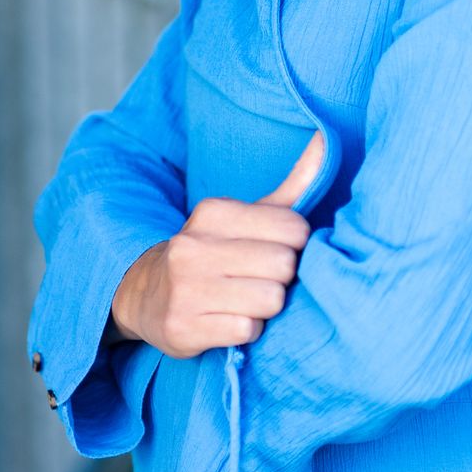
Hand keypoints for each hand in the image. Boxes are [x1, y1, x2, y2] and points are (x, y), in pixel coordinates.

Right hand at [109, 132, 324, 358]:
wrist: (145, 294)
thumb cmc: (213, 252)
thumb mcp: (246, 215)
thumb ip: (293, 185)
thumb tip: (327, 141)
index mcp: (214, 212)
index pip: (294, 228)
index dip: (295, 246)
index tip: (275, 251)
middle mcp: (194, 246)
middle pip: (284, 265)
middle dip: (282, 278)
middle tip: (261, 279)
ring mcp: (185, 288)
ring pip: (271, 300)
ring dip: (267, 306)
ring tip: (245, 300)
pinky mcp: (183, 327)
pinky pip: (248, 330)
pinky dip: (247, 330)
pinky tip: (228, 319)